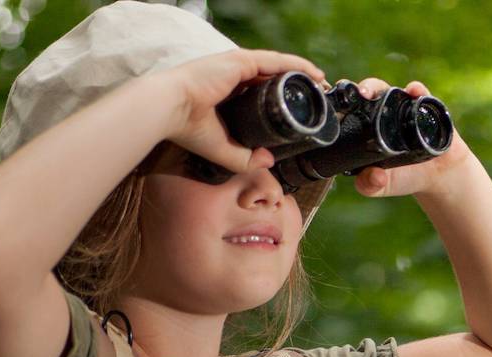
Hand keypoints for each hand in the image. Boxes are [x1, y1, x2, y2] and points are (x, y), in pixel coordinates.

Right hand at [160, 48, 326, 173]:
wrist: (169, 110)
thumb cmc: (187, 128)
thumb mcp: (223, 150)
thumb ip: (245, 157)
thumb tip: (268, 161)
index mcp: (228, 91)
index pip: (261, 90)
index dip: (283, 98)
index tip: (301, 108)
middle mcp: (234, 75)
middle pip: (273, 76)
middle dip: (297, 84)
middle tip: (318, 95)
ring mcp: (238, 65)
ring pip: (278, 66)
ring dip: (303, 73)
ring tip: (322, 83)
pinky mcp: (241, 60)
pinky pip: (277, 61)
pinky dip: (297, 65)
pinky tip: (314, 73)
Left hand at [349, 80, 472, 198]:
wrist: (437, 175)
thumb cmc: (404, 177)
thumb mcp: (384, 185)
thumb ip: (371, 186)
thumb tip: (372, 178)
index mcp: (366, 125)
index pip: (351, 108)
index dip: (344, 103)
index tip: (340, 105)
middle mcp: (382, 111)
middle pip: (369, 92)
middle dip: (364, 88)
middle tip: (363, 94)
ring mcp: (403, 106)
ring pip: (391, 89)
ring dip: (387, 86)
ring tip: (382, 90)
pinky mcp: (424, 106)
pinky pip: (420, 93)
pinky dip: (417, 89)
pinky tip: (415, 92)